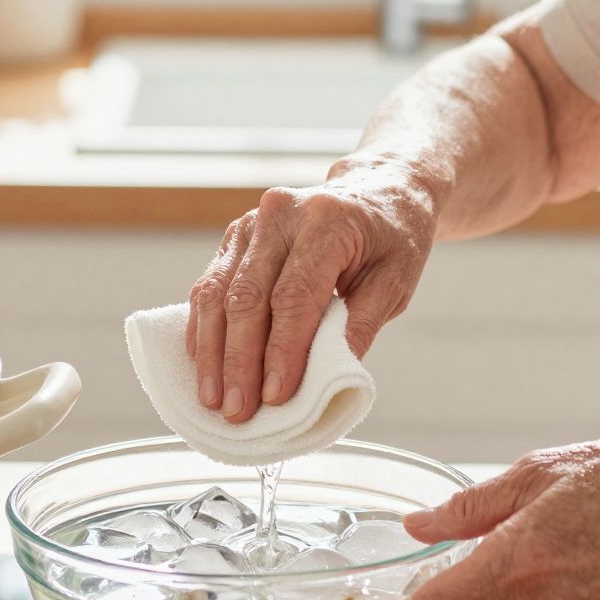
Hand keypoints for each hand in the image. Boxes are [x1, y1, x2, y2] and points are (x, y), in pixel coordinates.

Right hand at [188, 164, 439, 423]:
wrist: (376, 189)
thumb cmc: (392, 239)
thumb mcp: (396, 281)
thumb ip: (361, 325)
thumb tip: (327, 377)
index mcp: (327, 220)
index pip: (295, 295)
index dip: (282, 350)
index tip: (275, 396)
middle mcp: (280, 215)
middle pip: (247, 296)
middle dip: (240, 361)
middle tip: (237, 411)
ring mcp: (250, 224)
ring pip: (216, 293)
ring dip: (212, 352)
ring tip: (212, 399)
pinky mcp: (234, 238)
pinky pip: (208, 287)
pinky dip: (204, 331)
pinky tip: (204, 367)